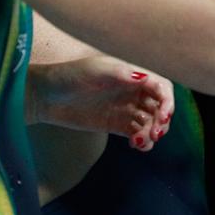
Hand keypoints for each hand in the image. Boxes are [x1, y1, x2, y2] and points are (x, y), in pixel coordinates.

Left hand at [28, 55, 173, 151]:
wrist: (46, 96)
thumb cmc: (70, 76)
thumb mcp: (96, 70)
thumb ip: (121, 74)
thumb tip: (146, 77)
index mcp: (131, 73)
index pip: (161, 86)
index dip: (167, 100)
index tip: (163, 115)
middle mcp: (132, 90)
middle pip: (160, 106)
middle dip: (162, 120)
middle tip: (154, 132)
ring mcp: (125, 108)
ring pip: (151, 122)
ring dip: (153, 133)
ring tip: (139, 141)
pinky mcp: (116, 125)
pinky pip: (138, 134)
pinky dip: (142, 141)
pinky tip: (135, 144)